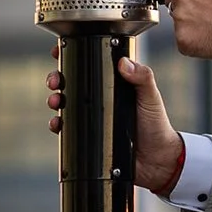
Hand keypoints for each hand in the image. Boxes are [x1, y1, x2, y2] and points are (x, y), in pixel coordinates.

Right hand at [46, 49, 186, 192]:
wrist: (156, 160)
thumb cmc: (156, 125)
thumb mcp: (151, 97)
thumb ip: (143, 78)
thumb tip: (124, 62)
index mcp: (114, 83)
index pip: (90, 64)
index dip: (73, 55)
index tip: (60, 50)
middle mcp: (100, 97)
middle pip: (72, 82)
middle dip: (57, 77)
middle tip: (55, 80)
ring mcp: (92, 116)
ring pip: (65, 103)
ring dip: (54, 99)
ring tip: (56, 101)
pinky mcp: (87, 135)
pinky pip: (67, 127)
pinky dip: (57, 124)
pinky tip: (57, 123)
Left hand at [160, 0, 211, 59]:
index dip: (188, 0)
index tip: (200, 6)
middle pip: (174, 8)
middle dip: (188, 14)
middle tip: (210, 17)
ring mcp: (179, 18)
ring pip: (180, 26)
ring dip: (192, 29)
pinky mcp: (182, 39)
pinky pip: (184, 43)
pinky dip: (195, 44)